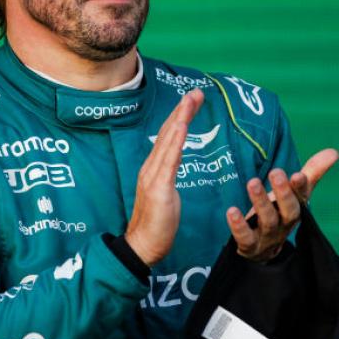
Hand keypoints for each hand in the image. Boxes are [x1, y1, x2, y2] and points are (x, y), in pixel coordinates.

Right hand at [125, 89, 203, 264]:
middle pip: (168, 133)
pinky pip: (169, 161)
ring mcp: (153, 177)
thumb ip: (169, 176)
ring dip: (180, 118)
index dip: (180, 117)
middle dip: (182, 111)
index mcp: (154, 169)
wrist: (142, 246)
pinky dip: (174, 141)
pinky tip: (181, 126)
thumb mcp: (167, 194)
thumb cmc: (157, 224)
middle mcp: (151, 168)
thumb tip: (175, 163)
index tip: (192, 101)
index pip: (169, 137)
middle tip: (196, 92)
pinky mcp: (159, 188)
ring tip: (190, 100)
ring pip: (168, 142)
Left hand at [226, 148, 338, 261]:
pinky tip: (232, 211)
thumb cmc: (279, 213)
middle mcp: (285, 223)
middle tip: (275, 172)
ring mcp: (268, 236)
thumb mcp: (294, 194)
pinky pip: (246, 238)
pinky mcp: (250, 246)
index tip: (298, 174)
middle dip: (283, 192)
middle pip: (289, 211)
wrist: (262, 250)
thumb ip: (312, 173)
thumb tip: (334, 152)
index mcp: (296, 209)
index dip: (301, 187)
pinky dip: (239, 225)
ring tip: (252, 183)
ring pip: (268, 220)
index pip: (302, 198)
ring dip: (260, 201)